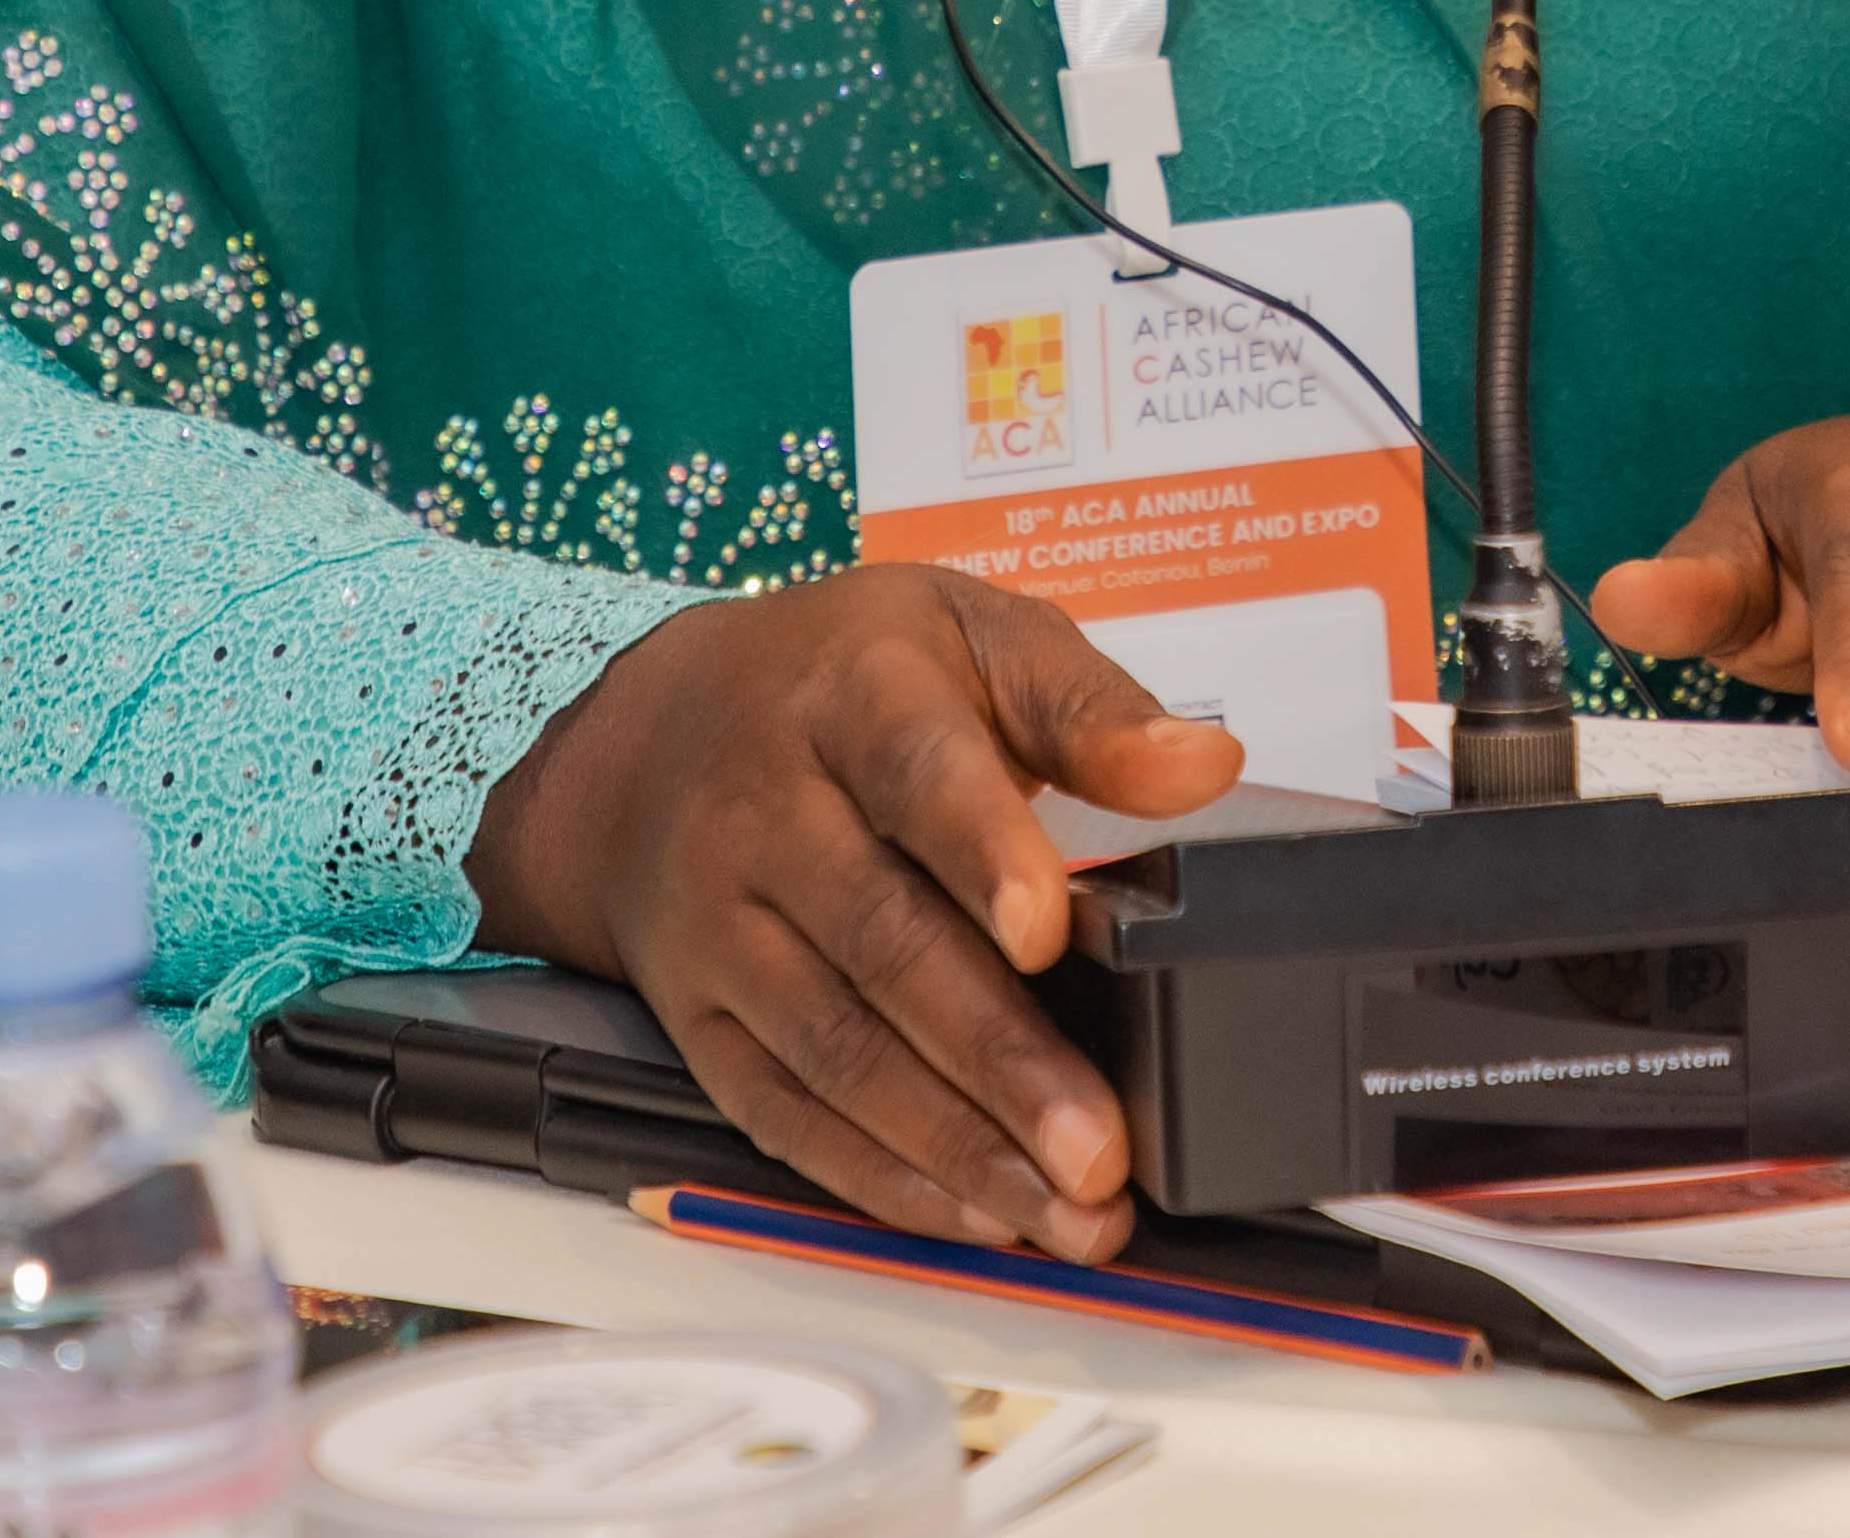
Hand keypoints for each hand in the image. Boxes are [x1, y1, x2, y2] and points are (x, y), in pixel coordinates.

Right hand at [464, 565, 1242, 1257]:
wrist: (648, 734)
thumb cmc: (845, 681)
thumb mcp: (971, 635)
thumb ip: (1087, 705)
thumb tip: (1201, 768)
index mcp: (852, 695)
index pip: (916, 775)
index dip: (981, 853)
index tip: (1045, 932)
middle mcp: (767, 814)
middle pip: (882, 943)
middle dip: (996, 1058)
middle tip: (1099, 1147)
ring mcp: (722, 926)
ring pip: (835, 1048)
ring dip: (954, 1145)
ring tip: (1064, 1209)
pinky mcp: (700, 1017)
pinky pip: (782, 1110)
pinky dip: (879, 1176)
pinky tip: (973, 1215)